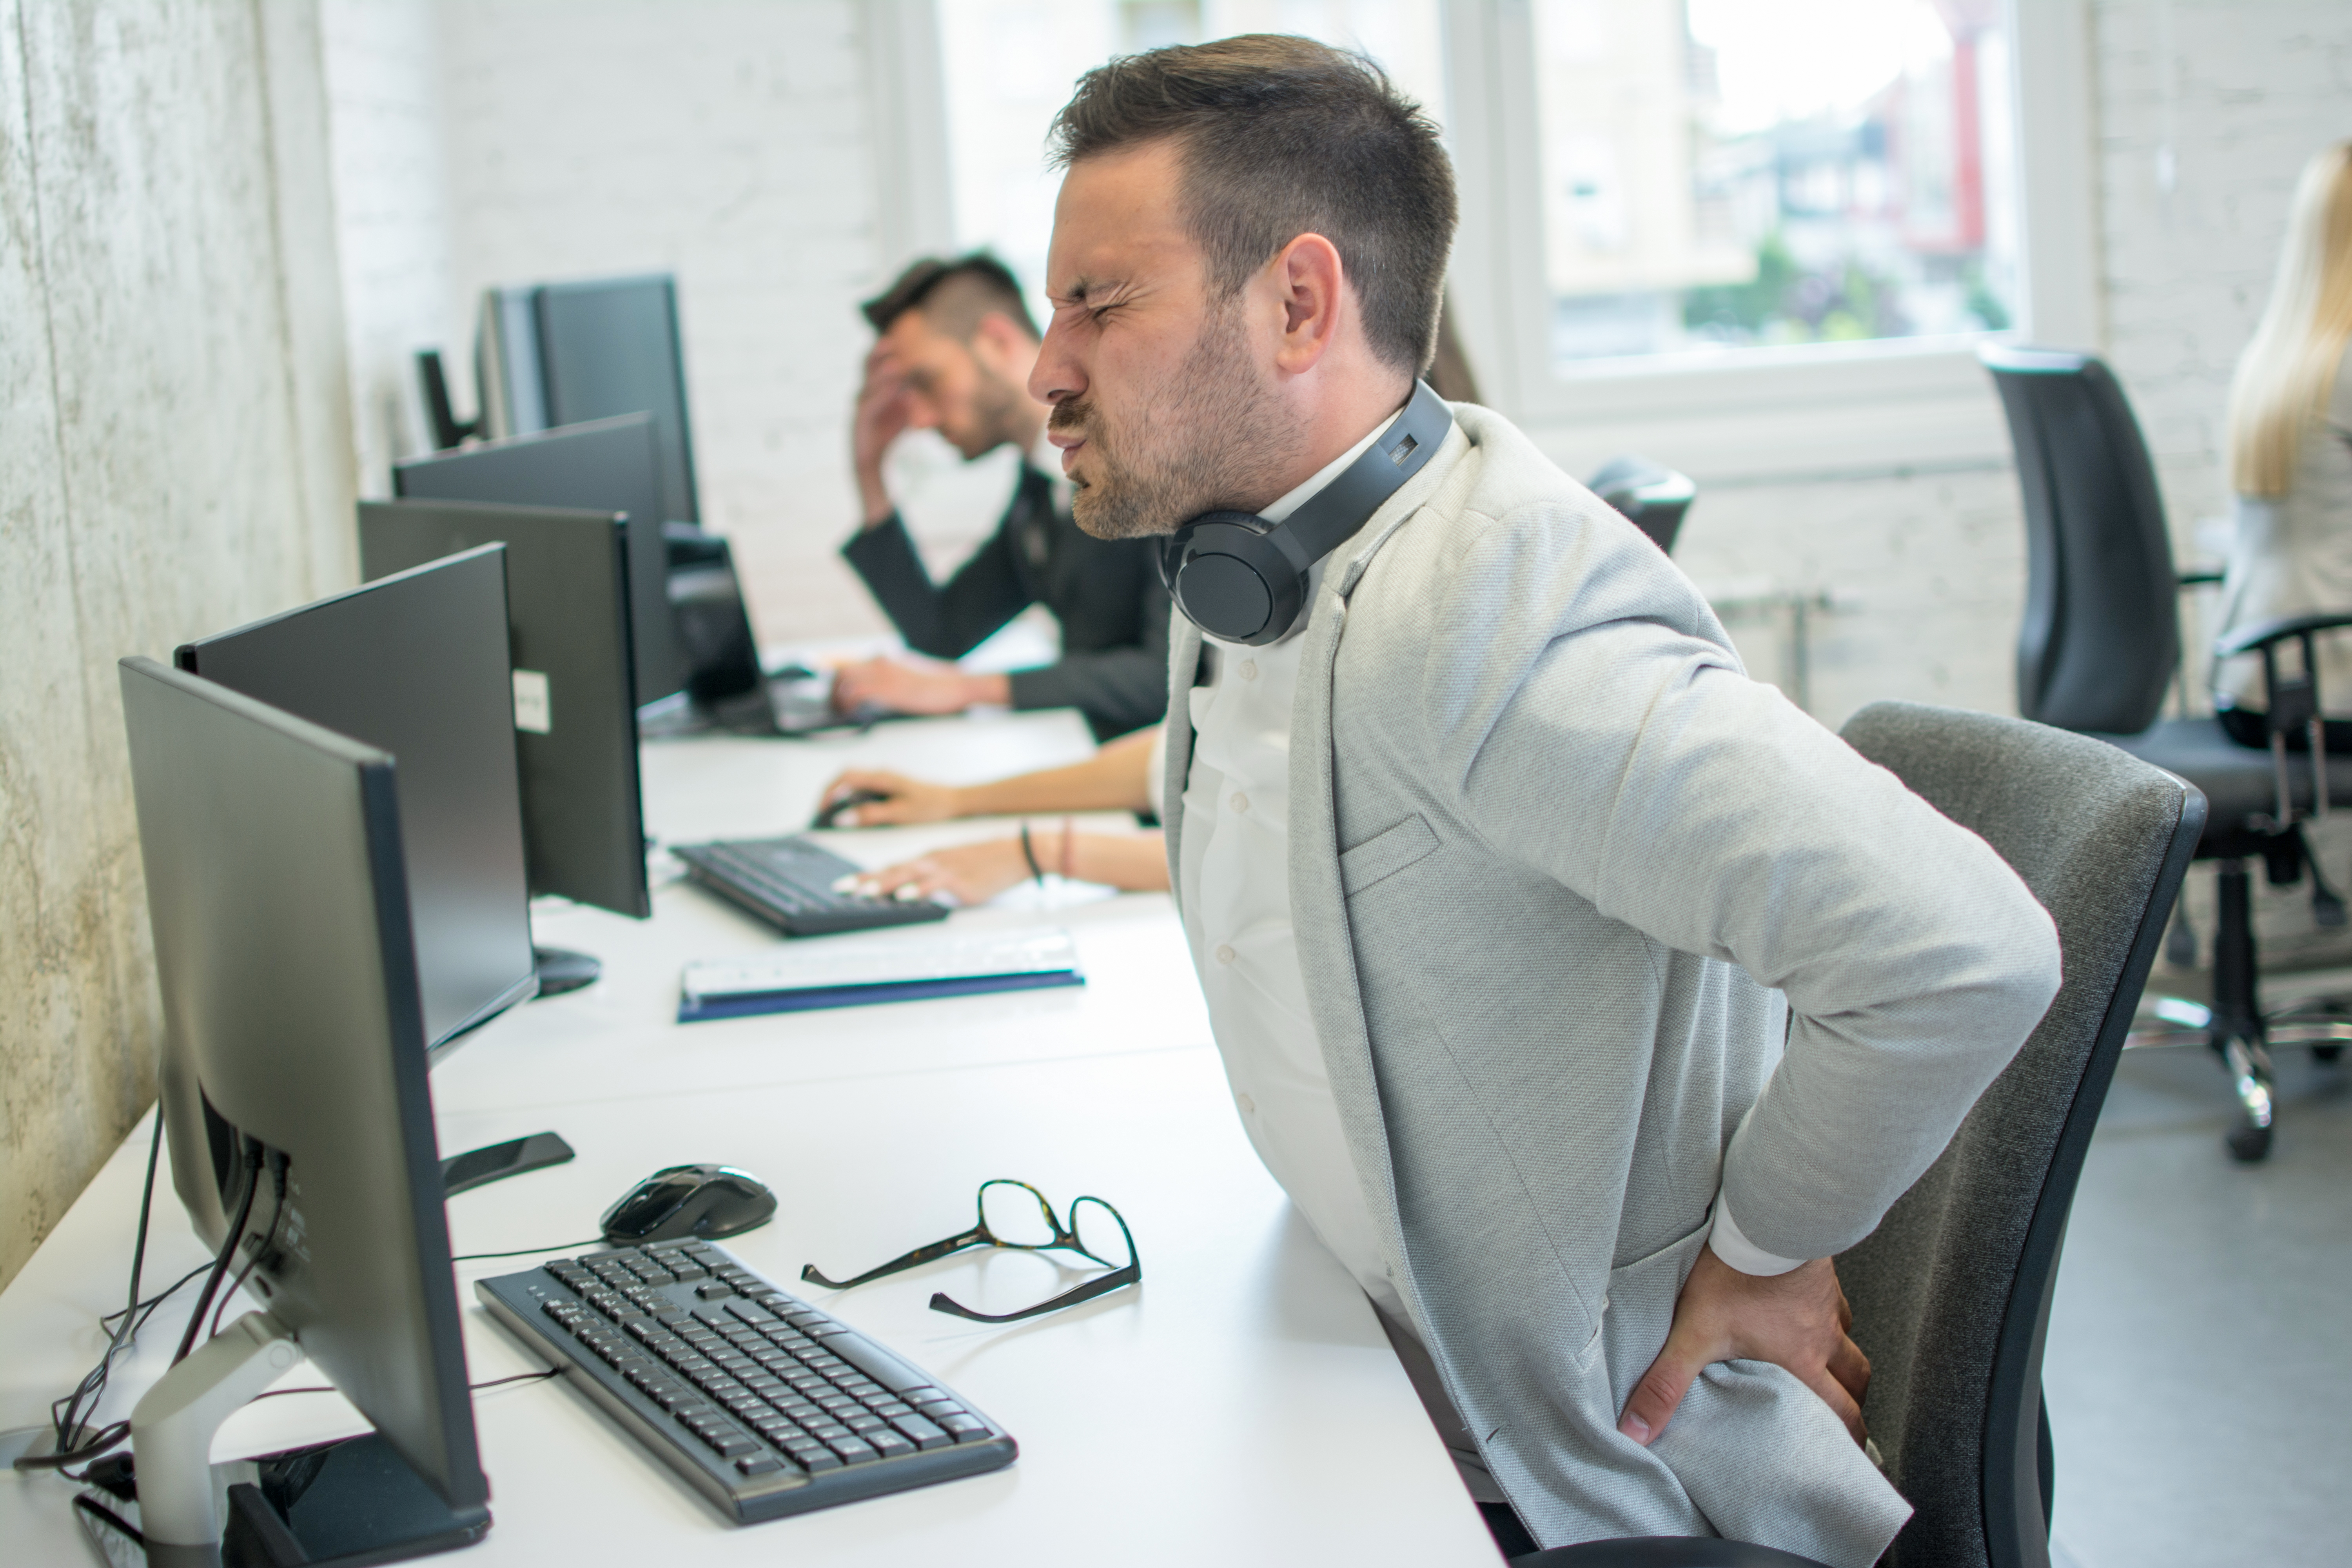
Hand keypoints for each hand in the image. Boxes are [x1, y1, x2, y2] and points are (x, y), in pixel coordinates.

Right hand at [814, 769, 962, 826]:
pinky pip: (861, 790)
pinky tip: (849, 816)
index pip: (845, 778)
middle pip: (844, 778)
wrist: (952, 800)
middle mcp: (879, 774)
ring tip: (829, 818)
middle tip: (820, 816)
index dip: (829, 793)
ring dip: (839, 798)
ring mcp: (882, 780)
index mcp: (881, 777)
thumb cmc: (930, 805)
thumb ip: (871, 815)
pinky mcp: (885, 787)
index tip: (820, 811)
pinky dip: (850, 801)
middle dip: (829, 795)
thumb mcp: (899, 814)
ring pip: (852, 784)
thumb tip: (842, 818)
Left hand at [832, 658, 1007, 716]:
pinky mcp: (888, 689)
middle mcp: (880, 661)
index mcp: (886, 657)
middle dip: (831, 688)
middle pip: (841, 669)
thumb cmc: (940, 684)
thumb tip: (881, 688)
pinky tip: (850, 714)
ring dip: (837, 697)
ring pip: (844, 680)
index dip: (829, 668)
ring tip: (839, 712)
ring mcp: (883, 674)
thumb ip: (894, 676)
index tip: (820, 678)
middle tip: (832, 704)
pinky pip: (856, 694)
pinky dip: (848, 704)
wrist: (957, 685)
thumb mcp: (912, 674)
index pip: (848, 659)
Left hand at [842, 839, 1032, 906]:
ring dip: (884, 883)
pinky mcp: (959, 879)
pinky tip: (903, 897)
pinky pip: (933, 884)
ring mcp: (944, 869)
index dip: (866, 875)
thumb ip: (929, 879)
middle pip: (892, 870)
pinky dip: (917, 890)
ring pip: (907, 875)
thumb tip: (907, 893)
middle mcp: (930, 861)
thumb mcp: (952, 867)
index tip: (844, 885)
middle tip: (841, 889)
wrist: (1013, 853)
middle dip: (865, 880)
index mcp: (927, 859)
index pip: (891, 867)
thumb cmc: (984, 862)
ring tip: (863, 892)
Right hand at [852, 340, 913, 523]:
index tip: (895, 335)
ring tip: (895, 363)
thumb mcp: (906, 414)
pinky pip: (867, 408)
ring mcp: (858, 411)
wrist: (872, 468)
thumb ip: (915, 400)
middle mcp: (862, 397)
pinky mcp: (858, 426)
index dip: (882, 351)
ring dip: (881, 375)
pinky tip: (893, 392)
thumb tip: (930, 385)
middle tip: (890, 340)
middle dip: (876, 355)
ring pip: (866, 388)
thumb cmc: (888, 436)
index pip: (875, 366)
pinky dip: (880, 399)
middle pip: (866, 371)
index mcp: (872, 390)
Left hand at [1619, 1248, 1869, 1448]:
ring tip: (1831, 1371)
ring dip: (1844, 1362)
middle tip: (1845, 1421)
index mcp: (1801, 1361)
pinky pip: (1837, 1306)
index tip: (1848, 1456)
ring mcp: (1826, 1305)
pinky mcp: (1821, 1276)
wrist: (1763, 1219)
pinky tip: (1811, 1315)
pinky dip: (1830, 1318)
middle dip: (1853, 1405)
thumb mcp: (1693, 1335)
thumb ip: (1665, 1385)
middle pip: (1856, 1381)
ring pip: (1850, 1343)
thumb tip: (1636, 1431)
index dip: (1849, 1439)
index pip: (1841, 1414)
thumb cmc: (1732, 1275)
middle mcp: (1823, 1337)